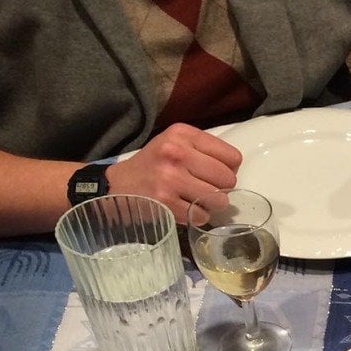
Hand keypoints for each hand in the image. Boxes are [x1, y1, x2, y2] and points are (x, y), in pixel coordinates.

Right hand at [108, 123, 240, 223]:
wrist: (116, 185)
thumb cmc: (154, 165)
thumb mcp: (175, 144)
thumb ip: (205, 151)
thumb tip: (234, 171)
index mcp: (183, 134)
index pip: (233, 157)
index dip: (229, 169)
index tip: (213, 174)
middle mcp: (177, 152)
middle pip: (229, 179)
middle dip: (221, 189)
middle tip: (203, 189)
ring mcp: (171, 178)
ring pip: (219, 200)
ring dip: (210, 205)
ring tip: (193, 199)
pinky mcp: (166, 202)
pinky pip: (201, 216)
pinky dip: (196, 216)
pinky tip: (182, 208)